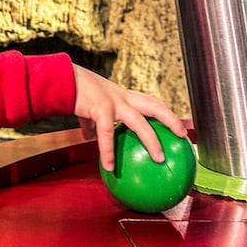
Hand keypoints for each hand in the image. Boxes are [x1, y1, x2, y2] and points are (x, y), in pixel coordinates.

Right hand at [72, 64, 187, 170]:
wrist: (62, 79)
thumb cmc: (75, 91)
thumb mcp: (89, 108)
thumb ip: (92, 124)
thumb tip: (90, 138)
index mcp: (123, 96)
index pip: (151, 102)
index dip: (166, 112)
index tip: (179, 125)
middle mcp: (123, 97)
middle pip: (155, 106)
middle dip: (171, 119)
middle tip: (183, 135)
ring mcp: (114, 102)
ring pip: (139, 121)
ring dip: (152, 140)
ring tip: (160, 158)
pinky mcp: (100, 109)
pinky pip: (107, 134)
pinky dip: (108, 151)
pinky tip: (109, 166)